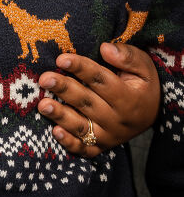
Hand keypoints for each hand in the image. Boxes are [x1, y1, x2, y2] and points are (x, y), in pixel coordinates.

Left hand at [38, 42, 159, 156]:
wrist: (154, 114)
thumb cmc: (142, 84)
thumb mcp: (144, 67)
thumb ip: (127, 57)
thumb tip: (105, 48)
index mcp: (130, 98)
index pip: (102, 81)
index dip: (81, 69)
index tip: (61, 59)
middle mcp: (119, 120)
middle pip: (87, 103)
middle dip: (64, 90)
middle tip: (45, 79)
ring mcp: (109, 136)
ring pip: (81, 126)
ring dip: (60, 116)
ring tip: (42, 104)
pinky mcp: (101, 146)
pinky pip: (83, 149)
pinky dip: (69, 142)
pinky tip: (55, 131)